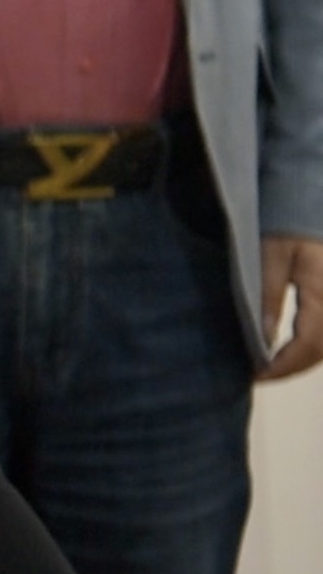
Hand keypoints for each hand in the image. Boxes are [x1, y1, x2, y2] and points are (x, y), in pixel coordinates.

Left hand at [261, 234, 322, 380]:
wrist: (309, 197)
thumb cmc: (289, 221)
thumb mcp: (271, 256)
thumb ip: (268, 296)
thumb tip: (264, 340)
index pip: (309, 345)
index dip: (284, 366)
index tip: (257, 375)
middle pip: (322, 350)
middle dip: (293, 367)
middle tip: (260, 375)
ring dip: (303, 358)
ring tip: (272, 365)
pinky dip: (312, 344)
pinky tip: (290, 346)